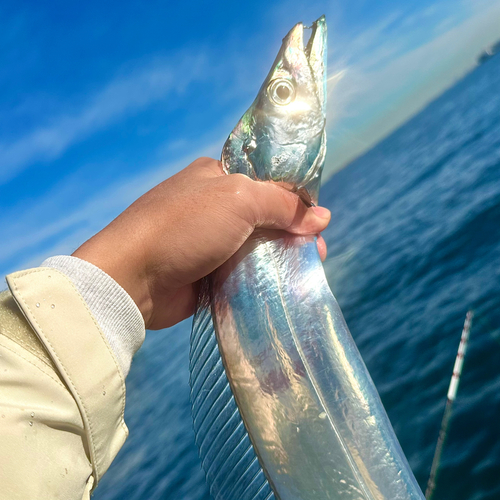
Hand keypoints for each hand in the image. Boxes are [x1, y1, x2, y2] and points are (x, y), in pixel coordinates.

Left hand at [73, 157, 330, 329]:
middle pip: (267, 217)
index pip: (267, 181)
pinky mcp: (208, 272)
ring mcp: (210, 241)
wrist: (132, 277)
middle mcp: (215, 206)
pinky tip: (286, 287)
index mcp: (218, 177)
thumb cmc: (184, 227)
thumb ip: (282, 204)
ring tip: (308, 271)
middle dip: (293, 233)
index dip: (295, 198)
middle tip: (316, 252)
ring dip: (282, 259)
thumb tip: (320, 216)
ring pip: (258, 247)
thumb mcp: (238, 200)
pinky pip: (244, 273)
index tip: (317, 219)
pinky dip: (264, 279)